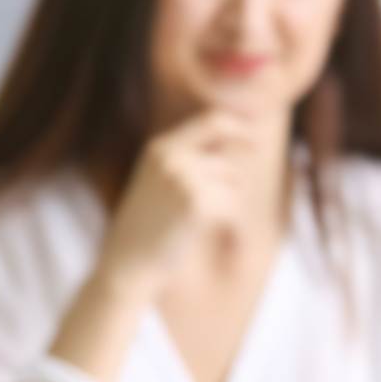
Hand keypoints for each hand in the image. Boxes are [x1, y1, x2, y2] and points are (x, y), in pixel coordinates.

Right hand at [97, 110, 255, 295]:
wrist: (126, 261)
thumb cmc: (146, 226)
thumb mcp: (159, 181)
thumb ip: (190, 159)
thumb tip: (240, 144)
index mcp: (161, 146)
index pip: (213, 120)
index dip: (240, 128)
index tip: (254, 141)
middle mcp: (171, 155)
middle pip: (229, 159)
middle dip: (232, 184)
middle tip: (211, 207)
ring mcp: (183, 177)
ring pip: (234, 183)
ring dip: (227, 204)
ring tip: (196, 221)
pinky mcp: (195, 202)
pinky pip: (232, 206)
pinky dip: (226, 221)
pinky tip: (200, 231)